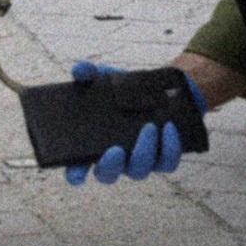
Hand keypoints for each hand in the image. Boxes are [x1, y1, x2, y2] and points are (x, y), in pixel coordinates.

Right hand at [62, 59, 205, 186]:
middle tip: (116, 149)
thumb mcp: (106, 79)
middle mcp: (116, 159)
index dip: (76, 174)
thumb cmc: (125, 91)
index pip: (79, 168)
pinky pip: (167, 163)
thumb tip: (78, 69)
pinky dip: (168, 147)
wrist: (160, 91)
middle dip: (111, 166)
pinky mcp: (164, 159)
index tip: (77, 174)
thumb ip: (89, 73)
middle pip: (108, 175)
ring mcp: (139, 161)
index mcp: (95, 145)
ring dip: (143, 151)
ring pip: (138, 171)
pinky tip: (168, 127)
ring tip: (149, 126)